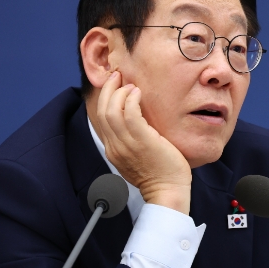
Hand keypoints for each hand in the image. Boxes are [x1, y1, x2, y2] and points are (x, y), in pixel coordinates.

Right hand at [96, 71, 191, 213]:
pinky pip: (129, 114)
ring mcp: (127, 144)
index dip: (104, 98)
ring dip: (119, 92)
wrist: (168, 191)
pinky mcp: (142, 140)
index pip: (100, 118)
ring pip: (112, 111)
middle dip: (108, 89)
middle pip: (102, 111)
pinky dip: (131, 100)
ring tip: (129, 83)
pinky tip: (138, 93)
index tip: (113, 85)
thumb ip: (131, 140)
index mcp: (113, 149)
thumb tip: (135, 121)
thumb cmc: (159, 174)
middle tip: (117, 76)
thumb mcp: (137, 156)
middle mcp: (115, 146)